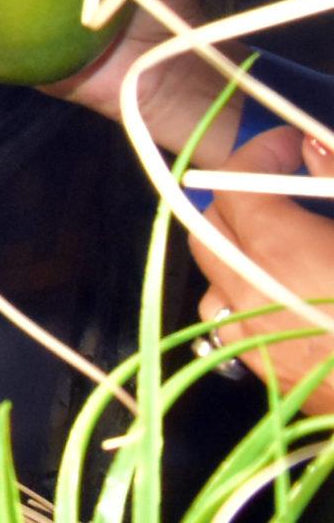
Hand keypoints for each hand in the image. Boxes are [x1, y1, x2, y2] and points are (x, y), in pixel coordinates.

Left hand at [189, 126, 333, 415]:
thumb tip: (314, 147)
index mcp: (281, 253)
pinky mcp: (271, 376)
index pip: (233, 183)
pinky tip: (293, 296)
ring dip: (238, 252)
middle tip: (285, 187)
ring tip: (286, 243)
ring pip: (215, 279)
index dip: (259, 154)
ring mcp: (255, 342)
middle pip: (208, 227)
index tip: (289, 146)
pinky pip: (235, 325)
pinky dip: (250, 299)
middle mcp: (252, 296)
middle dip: (240, 198)